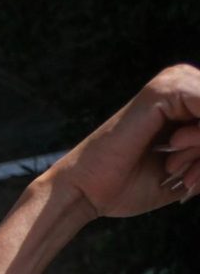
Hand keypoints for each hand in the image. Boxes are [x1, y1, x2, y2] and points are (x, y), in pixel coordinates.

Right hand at [45, 64, 199, 218]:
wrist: (85, 193)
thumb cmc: (128, 186)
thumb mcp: (189, 169)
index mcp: (191, 95)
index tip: (197, 175)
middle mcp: (185, 80)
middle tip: (188, 178)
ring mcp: (174, 82)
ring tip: (176, 169)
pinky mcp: (162, 92)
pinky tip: (175, 154)